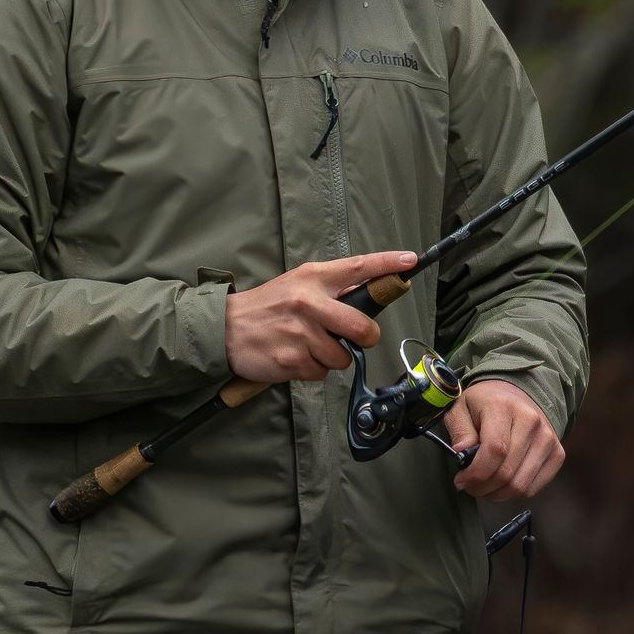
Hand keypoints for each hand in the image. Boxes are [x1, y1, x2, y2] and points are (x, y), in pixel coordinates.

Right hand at [223, 252, 418, 382]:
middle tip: (358, 338)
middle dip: (366, 338)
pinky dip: (312, 369)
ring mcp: (301, 333)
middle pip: (362, 327)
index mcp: (313, 279)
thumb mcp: (296, 285)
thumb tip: (366, 296)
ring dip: (331, 357)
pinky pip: (321, 373)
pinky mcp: (292, 360)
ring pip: (342, 356)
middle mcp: (309, 302)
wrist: (224, 329)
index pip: (357, 268)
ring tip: (307, 346)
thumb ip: (329, 289)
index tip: (409, 261)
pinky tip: (294, 357)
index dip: (386, 264)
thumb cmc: (266, 308)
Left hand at [447, 381, 564, 501]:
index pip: (495, 450)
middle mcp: (531, 422)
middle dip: (482, 488)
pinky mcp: (557, 453)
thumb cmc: (484, 405)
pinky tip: (502, 485)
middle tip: (469, 486)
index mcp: (504, 407)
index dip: (476, 473)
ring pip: (520, 485)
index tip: (461, 481)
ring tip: (484, 487)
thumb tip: (462, 454)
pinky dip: (514, 493)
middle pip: (507, 472)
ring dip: (497, 494)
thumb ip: (460, 432)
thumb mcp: (460, 409)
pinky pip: (533, 487)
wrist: (516, 394)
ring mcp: (548, 439)